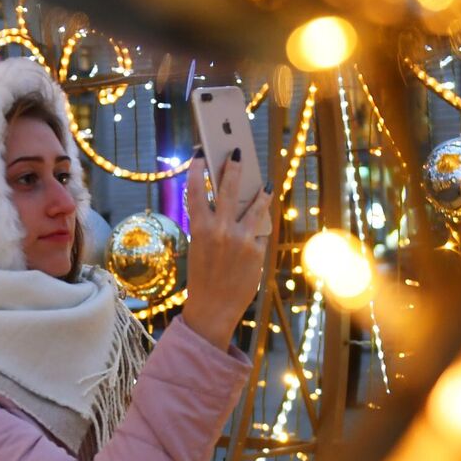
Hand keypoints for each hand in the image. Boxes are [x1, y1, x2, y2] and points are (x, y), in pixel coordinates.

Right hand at [179, 148, 271, 348]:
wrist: (213, 307)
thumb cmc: (204, 278)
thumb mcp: (200, 248)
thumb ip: (211, 226)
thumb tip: (230, 205)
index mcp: (199, 228)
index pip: (195, 191)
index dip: (196, 170)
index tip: (199, 155)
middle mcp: (220, 230)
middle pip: (228, 189)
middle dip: (233, 168)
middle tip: (237, 152)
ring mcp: (240, 239)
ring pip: (254, 206)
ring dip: (260, 193)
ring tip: (265, 184)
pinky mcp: (256, 249)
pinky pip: (261, 230)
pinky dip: (261, 225)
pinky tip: (264, 221)